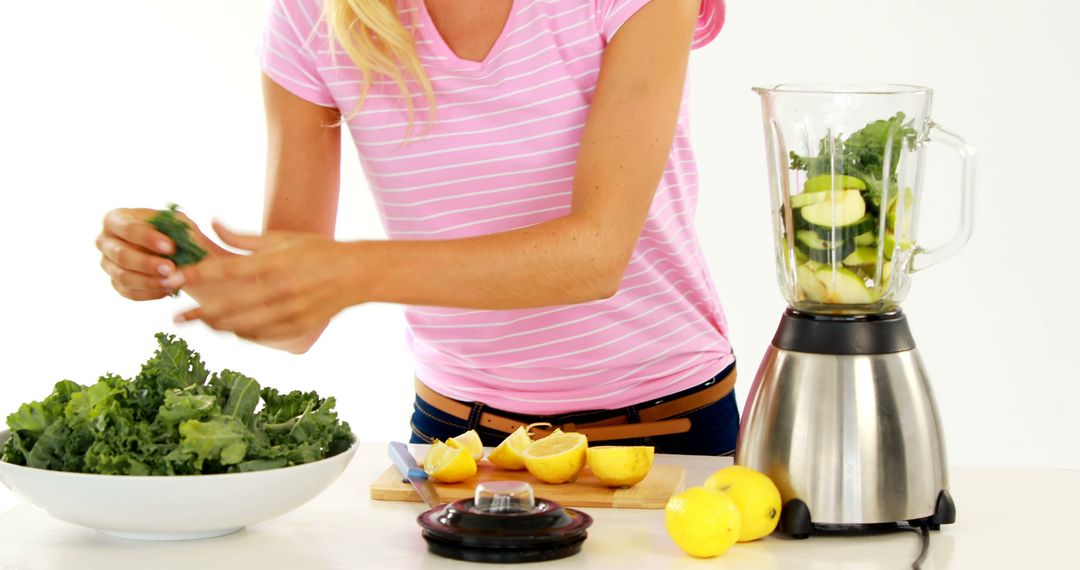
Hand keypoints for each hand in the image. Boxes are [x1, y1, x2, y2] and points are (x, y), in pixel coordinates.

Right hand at [96, 208, 220, 300]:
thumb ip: (178, 237)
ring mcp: (108, 264)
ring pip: (124, 277)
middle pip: (121, 256)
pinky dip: (150, 293)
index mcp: (116, 219)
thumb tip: (176, 264)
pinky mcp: (116, 283)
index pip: (127, 228)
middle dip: (147, 264)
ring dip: (150, 282)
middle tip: (171, 268)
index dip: (148, 238)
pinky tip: (168, 289)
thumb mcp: (177, 224)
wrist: (175, 248)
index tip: (171, 247)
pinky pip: (130, 292)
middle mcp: (106, 242)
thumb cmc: (172, 230)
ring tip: (173, 282)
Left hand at [165, 222, 362, 341]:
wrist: (357, 274)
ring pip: (242, 326)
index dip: (194, 275)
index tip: (172, 280)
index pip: (224, 270)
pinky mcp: (298, 326)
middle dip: (198, 314)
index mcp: (274, 262)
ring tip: (202, 323)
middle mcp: (280, 289)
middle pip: (228, 306)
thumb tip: (212, 224)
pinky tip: (231, 328)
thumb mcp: (282, 238)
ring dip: (217, 326)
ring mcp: (290, 311)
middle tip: (177, 318)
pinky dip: (242, 333)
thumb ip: (243, 238)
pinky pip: (262, 335)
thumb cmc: (318, 251)